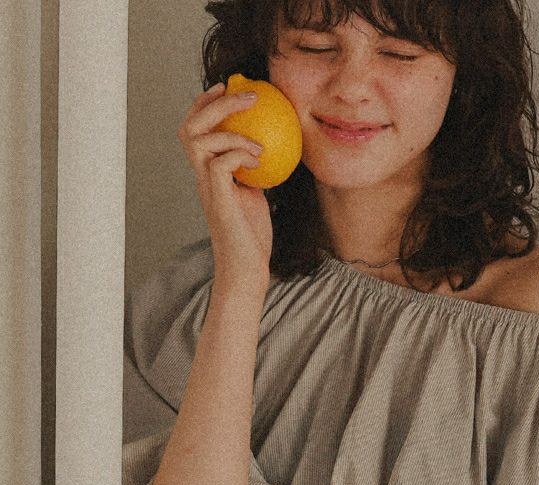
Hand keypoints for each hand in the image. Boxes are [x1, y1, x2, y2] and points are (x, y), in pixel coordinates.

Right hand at [177, 83, 272, 284]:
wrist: (247, 268)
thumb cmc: (252, 236)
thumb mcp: (256, 193)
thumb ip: (254, 170)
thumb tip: (273, 145)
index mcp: (207, 172)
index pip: (195, 128)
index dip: (205, 103)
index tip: (227, 86)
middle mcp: (201, 177)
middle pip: (190, 127)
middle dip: (215, 103)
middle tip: (248, 96)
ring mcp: (207, 188)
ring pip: (199, 141)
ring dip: (230, 131)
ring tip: (258, 141)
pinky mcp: (219, 201)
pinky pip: (220, 164)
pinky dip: (239, 155)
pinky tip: (259, 161)